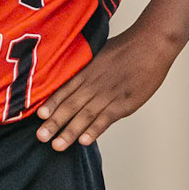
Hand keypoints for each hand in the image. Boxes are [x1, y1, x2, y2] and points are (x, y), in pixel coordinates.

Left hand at [35, 24, 177, 149]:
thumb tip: (74, 79)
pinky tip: (84, 141)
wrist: (150, 44)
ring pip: (85, 115)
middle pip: (70, 105)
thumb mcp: (99, 53)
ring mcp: (108, 94)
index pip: (64, 90)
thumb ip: (86, 68)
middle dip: (54, 123)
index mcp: (86, 72)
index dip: (51, 104)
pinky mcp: (124, 103)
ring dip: (70, 132)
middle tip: (40, 137)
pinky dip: (94, 130)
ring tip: (57, 146)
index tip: (38, 116)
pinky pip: (106, 118)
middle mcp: (93, 84)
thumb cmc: (126, 47)